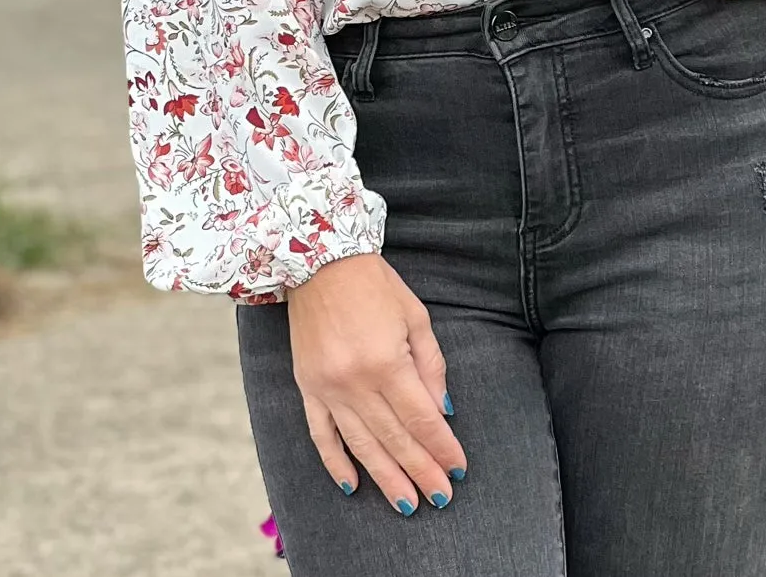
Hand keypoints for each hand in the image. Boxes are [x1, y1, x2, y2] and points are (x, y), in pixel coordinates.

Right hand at [285, 252, 466, 512]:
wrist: (319, 262)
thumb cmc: (374, 285)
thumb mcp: (414, 316)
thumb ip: (430, 364)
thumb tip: (442, 409)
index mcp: (386, 362)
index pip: (420, 417)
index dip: (441, 446)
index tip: (458, 469)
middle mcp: (355, 382)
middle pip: (394, 438)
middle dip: (420, 470)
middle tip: (441, 497)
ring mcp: (327, 389)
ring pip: (360, 445)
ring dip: (385, 477)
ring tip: (407, 504)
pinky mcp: (307, 388)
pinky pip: (321, 435)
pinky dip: (335, 462)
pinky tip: (352, 484)